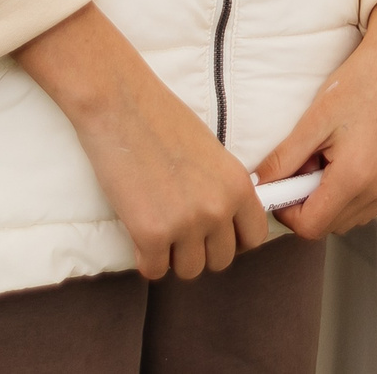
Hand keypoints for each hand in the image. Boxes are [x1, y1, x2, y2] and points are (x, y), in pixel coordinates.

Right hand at [18, 3, 270, 277]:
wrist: (122, 107)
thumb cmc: (163, 122)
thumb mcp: (213, 154)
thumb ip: (224, 190)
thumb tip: (225, 223)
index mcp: (239, 185)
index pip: (254, 238)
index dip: (233, 239)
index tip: (215, 233)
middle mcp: (219, 208)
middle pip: (221, 260)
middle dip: (200, 249)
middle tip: (178, 228)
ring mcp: (187, 224)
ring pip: (189, 270)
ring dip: (173, 255)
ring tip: (158, 225)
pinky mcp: (152, 235)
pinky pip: (154, 270)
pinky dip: (145, 257)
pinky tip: (138, 232)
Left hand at [254, 0, 376, 238]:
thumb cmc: (361, 82)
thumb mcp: (314, 120)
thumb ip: (284, 159)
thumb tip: (260, 184)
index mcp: (355, 177)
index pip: (311, 226)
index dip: (288, 212)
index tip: (282, 186)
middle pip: (328, 226)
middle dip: (307, 205)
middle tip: (305, 165)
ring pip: (347, 219)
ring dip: (328, 202)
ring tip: (326, 160)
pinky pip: (366, 206)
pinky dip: (348, 195)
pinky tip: (345, 161)